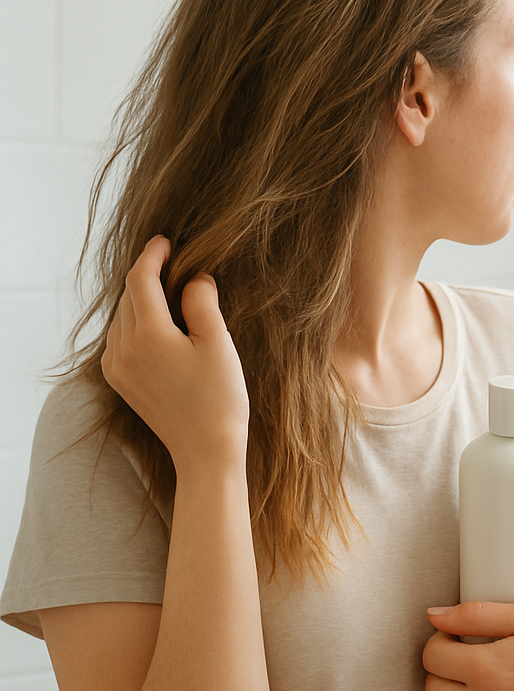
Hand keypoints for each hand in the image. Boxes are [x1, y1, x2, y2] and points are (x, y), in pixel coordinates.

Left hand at [100, 236, 249, 472]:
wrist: (205, 450)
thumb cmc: (220, 398)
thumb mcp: (218, 343)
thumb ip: (202, 302)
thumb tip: (194, 277)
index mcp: (148, 335)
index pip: (140, 280)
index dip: (152, 255)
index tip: (166, 241)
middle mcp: (123, 349)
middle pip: (128, 296)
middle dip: (148, 276)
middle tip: (175, 262)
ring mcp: (116, 367)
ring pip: (122, 317)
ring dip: (142, 299)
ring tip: (170, 291)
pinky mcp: (119, 380)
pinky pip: (121, 338)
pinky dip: (136, 322)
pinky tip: (160, 324)